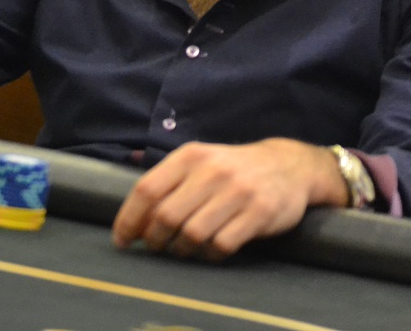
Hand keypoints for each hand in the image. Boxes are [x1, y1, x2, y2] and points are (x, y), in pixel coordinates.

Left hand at [111, 138, 348, 260]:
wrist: (288, 166)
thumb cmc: (232, 169)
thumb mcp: (200, 163)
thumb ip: (169, 185)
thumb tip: (134, 222)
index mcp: (191, 156)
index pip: (147, 189)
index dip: (129, 219)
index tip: (122, 240)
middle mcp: (212, 171)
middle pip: (166, 216)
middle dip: (155, 239)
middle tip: (157, 246)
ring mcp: (237, 192)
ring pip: (193, 234)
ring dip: (182, 249)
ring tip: (184, 248)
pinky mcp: (259, 213)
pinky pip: (222, 245)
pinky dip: (210, 255)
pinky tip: (211, 250)